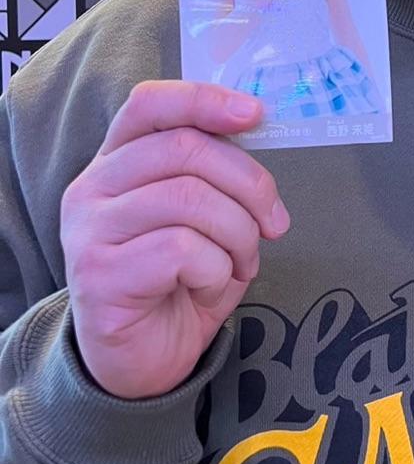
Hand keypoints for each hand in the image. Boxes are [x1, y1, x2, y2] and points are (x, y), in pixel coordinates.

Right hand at [61, 81, 288, 399]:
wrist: (142, 363)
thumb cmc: (179, 282)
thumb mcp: (204, 216)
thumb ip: (217, 172)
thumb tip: (257, 124)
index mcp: (116, 161)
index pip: (150, 104)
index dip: (205, 100)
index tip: (256, 114)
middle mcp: (93, 188)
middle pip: (185, 149)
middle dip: (250, 183)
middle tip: (274, 222)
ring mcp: (89, 231)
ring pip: (190, 199)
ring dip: (238, 233)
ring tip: (241, 262)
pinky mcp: (99, 275)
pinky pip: (182, 250)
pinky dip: (216, 268)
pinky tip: (208, 285)